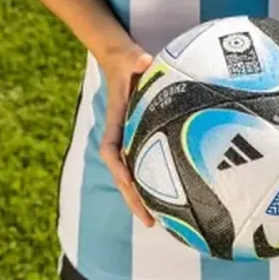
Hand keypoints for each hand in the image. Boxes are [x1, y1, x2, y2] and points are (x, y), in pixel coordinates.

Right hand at [98, 43, 155, 227]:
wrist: (121, 60)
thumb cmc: (127, 60)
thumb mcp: (131, 57)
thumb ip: (135, 59)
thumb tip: (143, 60)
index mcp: (116, 119)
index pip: (111, 148)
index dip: (118, 166)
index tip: (127, 180)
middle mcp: (120, 134)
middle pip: (122, 173)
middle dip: (132, 197)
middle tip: (148, 221)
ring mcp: (129, 139)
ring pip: (131, 174)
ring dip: (140, 198)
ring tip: (156, 222)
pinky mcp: (141, 138)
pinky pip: (143, 165)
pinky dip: (151, 184)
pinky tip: (167, 199)